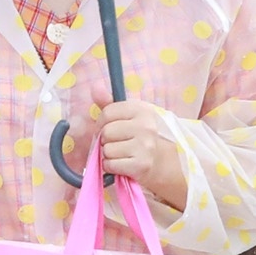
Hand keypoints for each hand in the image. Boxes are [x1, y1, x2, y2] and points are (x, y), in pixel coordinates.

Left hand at [82, 92, 188, 210]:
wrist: (161, 162)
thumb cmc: (139, 136)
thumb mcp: (128, 116)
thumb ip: (109, 103)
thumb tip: (95, 87)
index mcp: (142, 109)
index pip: (108, 113)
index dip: (101, 123)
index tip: (106, 129)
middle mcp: (146, 126)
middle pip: (106, 132)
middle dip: (105, 140)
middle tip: (116, 143)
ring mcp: (145, 146)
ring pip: (107, 150)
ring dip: (108, 155)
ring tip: (121, 154)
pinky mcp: (141, 165)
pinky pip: (111, 165)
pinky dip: (111, 167)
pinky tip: (121, 164)